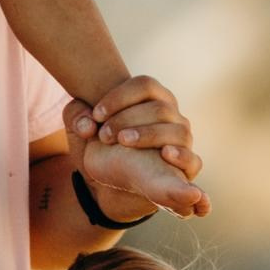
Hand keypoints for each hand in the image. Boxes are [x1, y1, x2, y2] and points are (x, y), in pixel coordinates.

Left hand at [73, 75, 207, 221]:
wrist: (108, 183)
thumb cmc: (101, 146)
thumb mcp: (80, 129)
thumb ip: (76, 116)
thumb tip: (88, 124)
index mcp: (152, 98)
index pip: (145, 85)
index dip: (119, 97)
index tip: (96, 115)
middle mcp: (172, 115)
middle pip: (159, 108)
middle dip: (127, 119)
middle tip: (104, 135)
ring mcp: (181, 140)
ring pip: (177, 131)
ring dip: (149, 135)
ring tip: (123, 142)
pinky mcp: (187, 167)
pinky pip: (194, 160)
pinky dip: (182, 157)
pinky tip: (164, 155)